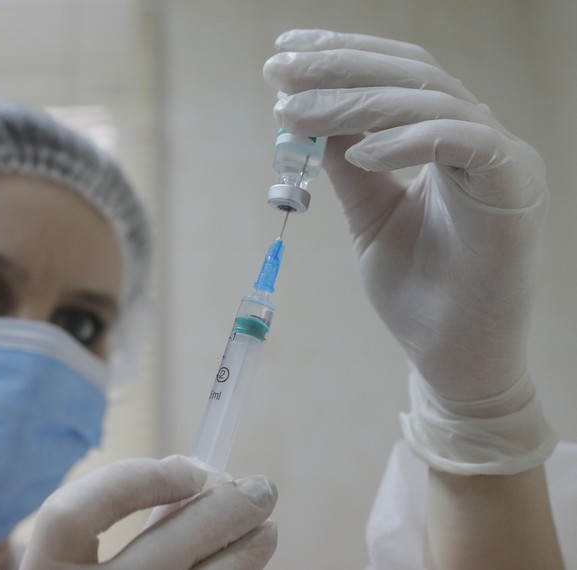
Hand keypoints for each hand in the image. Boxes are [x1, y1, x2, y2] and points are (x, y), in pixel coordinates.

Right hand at [19, 456, 276, 569]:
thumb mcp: (80, 557)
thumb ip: (125, 517)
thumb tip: (202, 479)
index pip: (72, 514)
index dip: (136, 482)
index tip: (192, 469)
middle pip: (162, 554)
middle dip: (223, 512)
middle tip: (261, 489)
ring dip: (245, 554)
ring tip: (266, 529)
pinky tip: (243, 566)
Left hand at [263, 29, 546, 408]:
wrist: (451, 354)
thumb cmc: (415, 287)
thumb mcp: (368, 212)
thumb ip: (345, 163)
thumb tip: (304, 114)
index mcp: (448, 136)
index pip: (397, 74)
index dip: (343, 53)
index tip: (284, 52)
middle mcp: (478, 136)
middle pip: (410, 74)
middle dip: (338, 66)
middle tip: (279, 68)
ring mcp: (501, 158)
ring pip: (428, 100)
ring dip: (353, 101)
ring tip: (295, 113)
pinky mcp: (513, 188)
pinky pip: (460, 142)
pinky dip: (405, 141)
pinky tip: (356, 154)